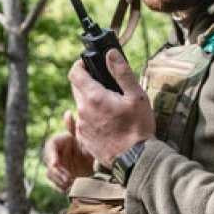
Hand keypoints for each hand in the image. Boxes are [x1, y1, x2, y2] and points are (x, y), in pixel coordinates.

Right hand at [44, 111, 94, 191]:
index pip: (49, 148)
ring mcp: (55, 167)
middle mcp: (53, 155)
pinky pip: (55, 184)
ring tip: (72, 184)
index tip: (55, 164)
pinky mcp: (58, 178)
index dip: (50, 156)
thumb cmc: (87, 146)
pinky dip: (62, 188)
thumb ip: (73, 128)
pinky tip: (71, 189)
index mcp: (56, 142)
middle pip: (49, 164)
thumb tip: (68, 113)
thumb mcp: (83, 138)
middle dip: (57, 173)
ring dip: (59, 181)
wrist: (94, 161)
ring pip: (50, 175)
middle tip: (68, 179)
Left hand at [69, 48, 154, 166]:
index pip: (74, 73)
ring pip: (80, 106)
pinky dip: (92, 118)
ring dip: (91, 102)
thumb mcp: (136, 96)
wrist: (135, 160)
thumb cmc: (138, 127)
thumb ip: (122, 72)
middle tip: (106, 85)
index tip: (89, 64)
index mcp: (94, 97)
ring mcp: (80, 126)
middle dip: (87, 82)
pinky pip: (83, 122)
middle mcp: (82, 111)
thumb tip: (110, 54)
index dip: (80, 65)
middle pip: (76, 88)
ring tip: (111, 106)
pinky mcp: (83, 139)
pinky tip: (108, 123)